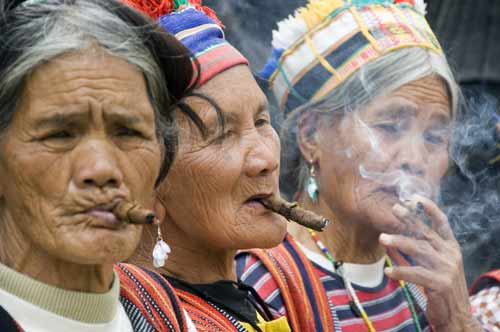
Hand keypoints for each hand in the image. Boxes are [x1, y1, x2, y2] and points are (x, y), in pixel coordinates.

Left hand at [379, 195, 481, 331]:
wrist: (456, 314)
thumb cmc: (440, 288)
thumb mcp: (433, 265)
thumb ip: (416, 252)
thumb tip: (390, 239)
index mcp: (451, 247)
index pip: (442, 223)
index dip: (430, 208)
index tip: (415, 197)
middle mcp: (450, 255)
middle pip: (426, 232)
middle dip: (409, 219)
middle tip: (394, 209)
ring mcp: (446, 268)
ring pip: (419, 250)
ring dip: (399, 242)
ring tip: (382, 238)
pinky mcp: (439, 283)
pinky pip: (415, 273)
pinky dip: (400, 271)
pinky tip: (388, 270)